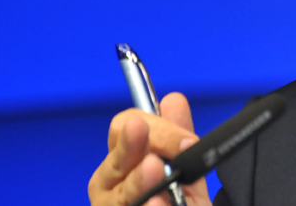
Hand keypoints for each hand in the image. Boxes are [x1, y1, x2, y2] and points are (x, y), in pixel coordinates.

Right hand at [88, 92, 211, 205]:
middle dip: (136, 149)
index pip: (124, 128)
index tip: (187, 141)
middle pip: (117, 161)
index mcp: (121, 162)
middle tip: (158, 150)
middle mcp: (108, 188)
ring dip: (138, 184)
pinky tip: (158, 203)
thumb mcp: (184, 171)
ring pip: (119, 196)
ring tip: (155, 172)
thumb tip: (172, 100)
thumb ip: (177, 137)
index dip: (157, 128)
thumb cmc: (178, 205)